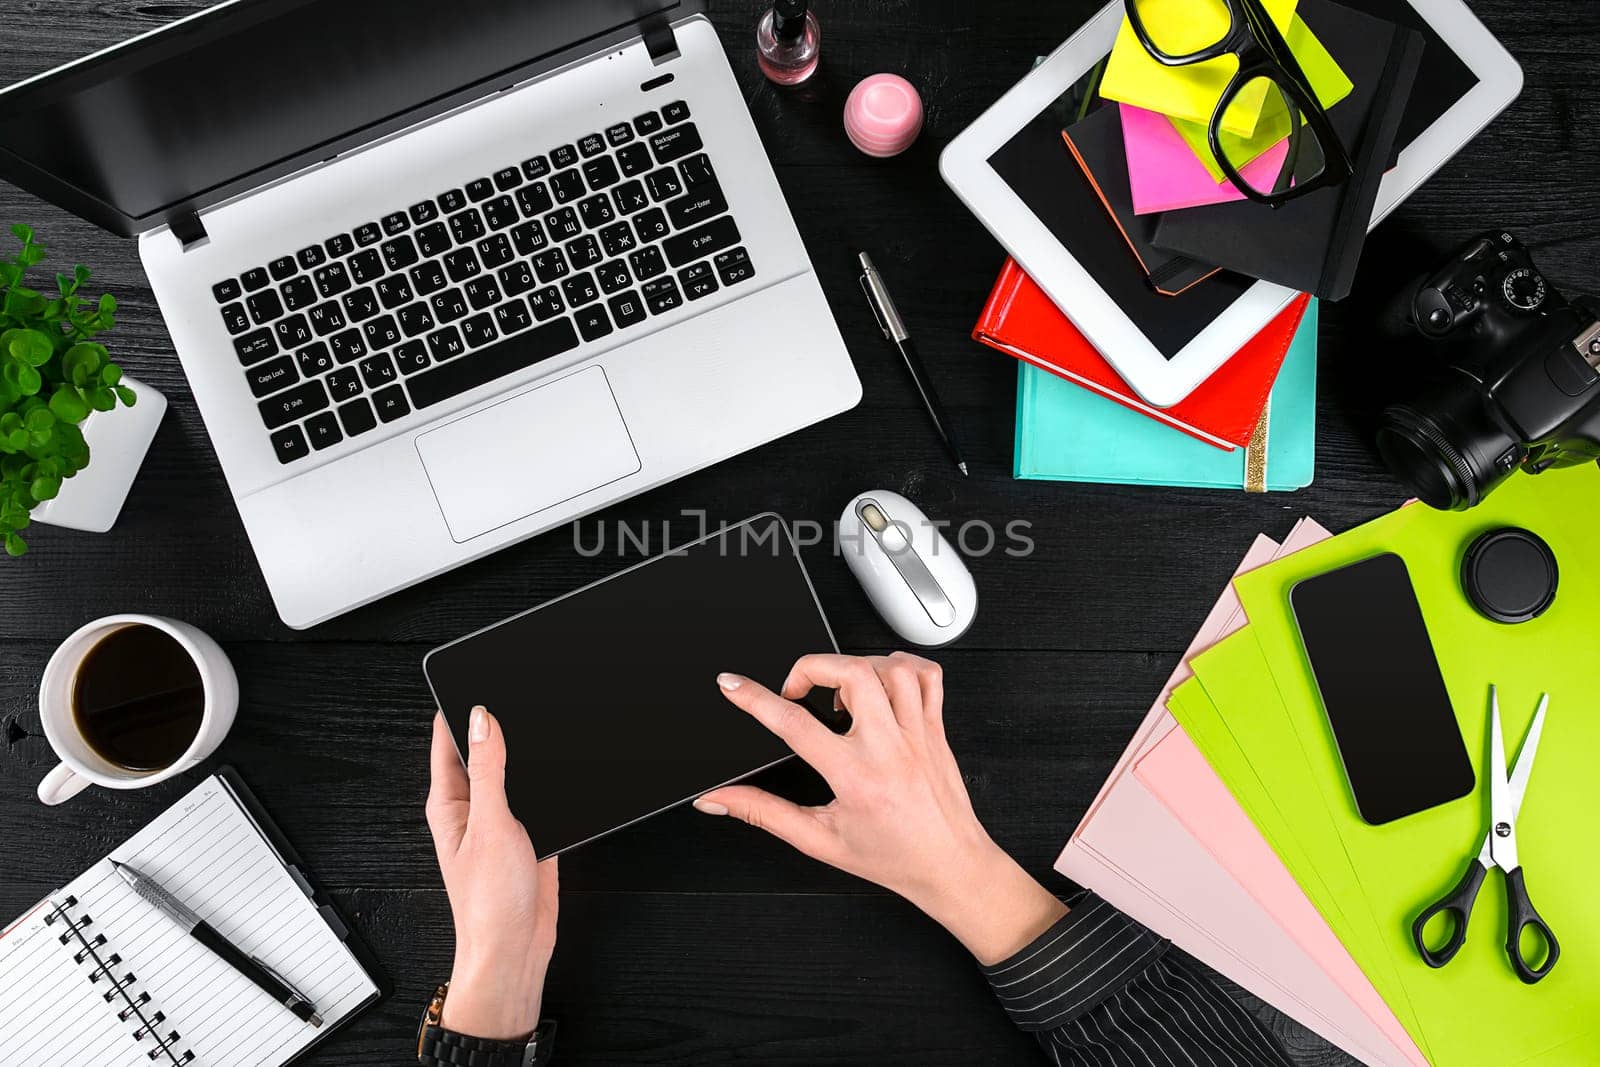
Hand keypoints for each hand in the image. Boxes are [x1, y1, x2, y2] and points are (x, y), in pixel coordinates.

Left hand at [427, 708, 558, 1039]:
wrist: (517, 948)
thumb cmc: (488, 904)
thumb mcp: (490, 824)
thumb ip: (489, 769)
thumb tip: (484, 719)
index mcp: (449, 804)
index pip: (447, 742)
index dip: (459, 710)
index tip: (475, 680)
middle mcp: (473, 810)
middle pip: (484, 753)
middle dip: (500, 727)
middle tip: (517, 694)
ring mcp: (501, 823)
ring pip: (514, 774)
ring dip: (528, 757)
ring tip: (544, 730)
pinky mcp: (529, 837)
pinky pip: (538, 798)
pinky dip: (550, 785)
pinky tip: (563, 776)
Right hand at [695, 653, 1066, 964]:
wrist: (950, 867)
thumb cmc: (893, 857)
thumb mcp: (819, 840)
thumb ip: (763, 814)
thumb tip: (719, 800)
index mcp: (856, 777)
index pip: (795, 724)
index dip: (755, 699)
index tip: (734, 685)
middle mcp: (890, 748)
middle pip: (851, 673)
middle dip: (811, 666)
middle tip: (796, 688)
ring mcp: (917, 734)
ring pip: (891, 668)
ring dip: (856, 665)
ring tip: (839, 687)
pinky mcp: (936, 729)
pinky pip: (928, 677)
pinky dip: (901, 666)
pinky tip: (883, 682)